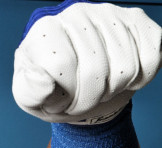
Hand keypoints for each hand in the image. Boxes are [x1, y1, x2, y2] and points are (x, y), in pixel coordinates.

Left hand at [12, 0, 160, 123]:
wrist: (78, 84)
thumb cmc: (51, 89)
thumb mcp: (30, 97)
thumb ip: (31, 91)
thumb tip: (42, 78)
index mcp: (45, 31)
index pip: (61, 65)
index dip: (65, 95)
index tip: (59, 102)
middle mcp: (75, 14)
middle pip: (95, 70)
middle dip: (89, 98)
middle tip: (80, 99)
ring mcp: (109, 14)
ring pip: (126, 68)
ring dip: (113, 90)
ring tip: (97, 87)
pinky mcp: (137, 21)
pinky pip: (151, 59)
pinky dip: (139, 79)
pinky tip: (119, 76)